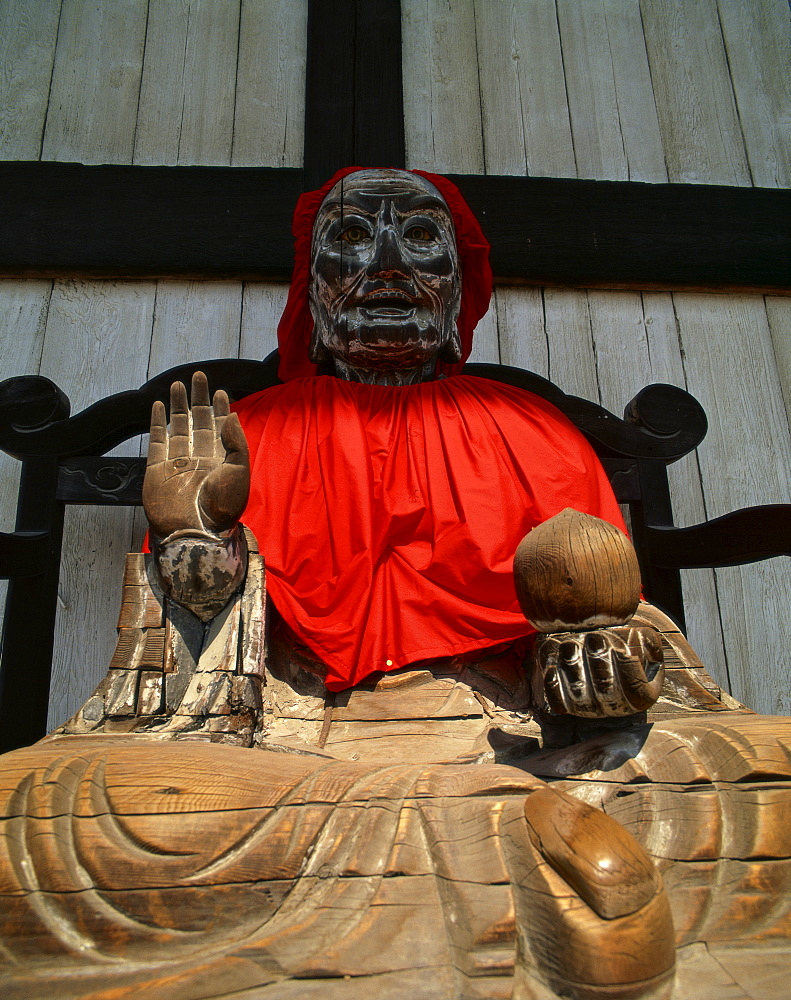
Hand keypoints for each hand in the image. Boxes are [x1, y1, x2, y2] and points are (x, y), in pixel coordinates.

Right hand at [143, 371, 249, 538]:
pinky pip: (157, 440)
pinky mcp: (157, 468)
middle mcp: (201, 457)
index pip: (222, 426)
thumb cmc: (221, 506)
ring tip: (178, 384)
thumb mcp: (239, 472)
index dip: (220, 408)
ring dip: (178, 405)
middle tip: (198, 376)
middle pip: (200, 421)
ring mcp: (178, 462)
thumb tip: (231, 415)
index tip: (220, 390)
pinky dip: (157, 422)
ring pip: (178, 426)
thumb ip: (236, 442)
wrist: (193, 531)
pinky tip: (159, 405)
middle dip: (199, 398)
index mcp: (223, 459)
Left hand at [534, 625, 663, 717]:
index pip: (635, 689)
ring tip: (572, 644)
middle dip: (598, 662)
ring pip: (580, 694)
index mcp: (640, 697)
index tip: (619, 646)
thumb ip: (650, 644)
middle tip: (594, 637)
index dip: (626, 668)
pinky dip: (553, 685)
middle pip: (605, 690)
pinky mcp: (566, 705)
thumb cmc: (623, 643)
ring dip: (573, 667)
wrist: (598, 650)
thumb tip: (647, 649)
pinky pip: (558, 701)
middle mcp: (614, 708)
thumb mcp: (646, 641)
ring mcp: (589, 709)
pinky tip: (552, 666)